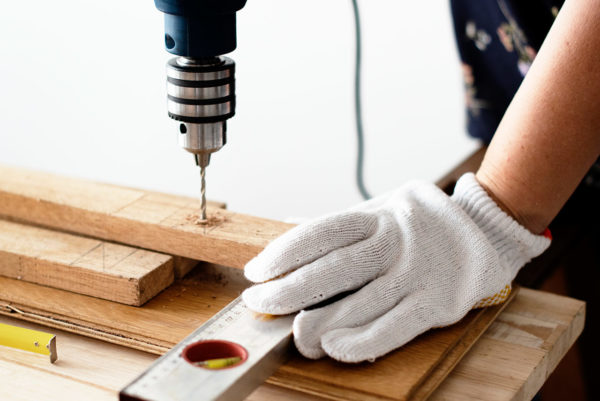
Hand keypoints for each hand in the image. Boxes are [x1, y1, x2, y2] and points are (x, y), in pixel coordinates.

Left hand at [242, 173, 549, 362]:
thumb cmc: (420, 223)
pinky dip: (359, 342)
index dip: (282, 253)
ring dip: (316, 325)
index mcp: (376, 215)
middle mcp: (394, 241)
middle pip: (330, 271)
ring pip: (357, 305)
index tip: (256, 271)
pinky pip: (393, 328)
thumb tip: (289, 226)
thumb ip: (339, 224)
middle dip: (286, 292)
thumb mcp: (380, 209)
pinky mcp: (438, 303)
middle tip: (259, 304)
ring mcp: (417, 273)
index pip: (319, 234)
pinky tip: (333, 347)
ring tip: (292, 334)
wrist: (486, 228)